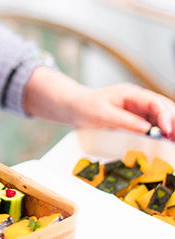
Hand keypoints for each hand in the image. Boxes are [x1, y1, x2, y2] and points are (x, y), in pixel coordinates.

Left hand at [24, 68, 174, 139]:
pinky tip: (167, 145)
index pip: (155, 102)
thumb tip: (147, 129)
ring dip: (170, 130)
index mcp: (131, 94)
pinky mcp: (137, 121)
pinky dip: (163, 135)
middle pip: (164, 109)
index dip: (164, 116)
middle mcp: (138, 101)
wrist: (74, 107)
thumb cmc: (85, 106)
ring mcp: (139, 111)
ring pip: (162, 118)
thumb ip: (124, 120)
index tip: (167, 131)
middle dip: (173, 123)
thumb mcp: (102, 114)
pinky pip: (155, 127)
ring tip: (174, 144)